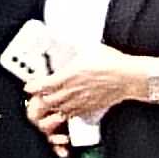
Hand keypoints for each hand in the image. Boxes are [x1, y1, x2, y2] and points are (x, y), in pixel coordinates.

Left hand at [24, 53, 158, 135]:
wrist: (129, 77)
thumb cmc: (112, 63)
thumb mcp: (88, 48)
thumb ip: (74, 47)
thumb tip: (68, 40)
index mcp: (68, 76)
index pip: (42, 86)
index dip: (32, 87)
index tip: (29, 86)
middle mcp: (72, 92)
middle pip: (46, 103)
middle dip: (36, 102)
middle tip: (34, 98)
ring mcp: (80, 103)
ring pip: (57, 113)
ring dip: (48, 112)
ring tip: (44, 109)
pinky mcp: (89, 109)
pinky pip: (71, 117)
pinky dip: (63, 117)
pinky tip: (62, 113)